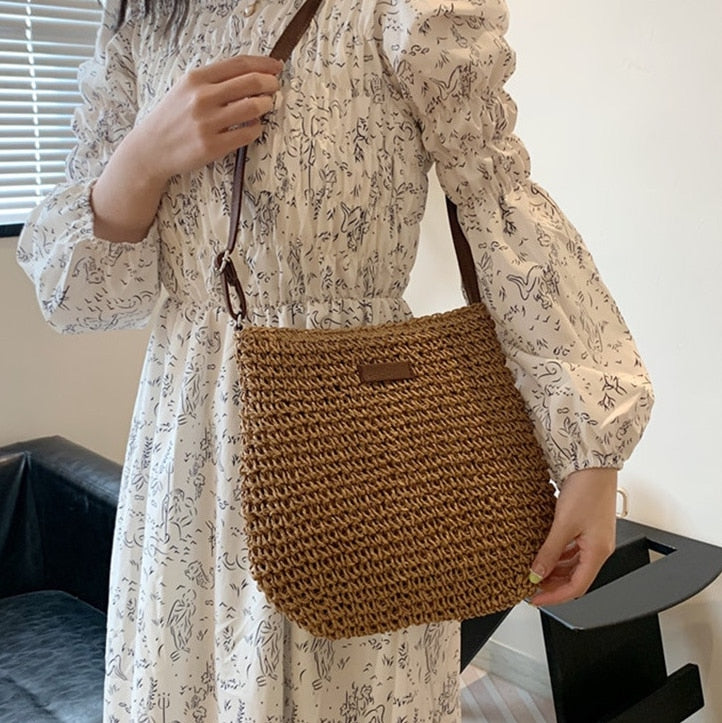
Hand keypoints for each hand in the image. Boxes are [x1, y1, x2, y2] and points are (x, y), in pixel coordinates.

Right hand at [131, 54, 283, 184]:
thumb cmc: (172, 118)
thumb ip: (214, 81)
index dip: (263, 64)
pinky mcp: (213, 146)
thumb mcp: (185, 89)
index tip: (276, 67)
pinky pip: (248, 134)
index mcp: (196, 79)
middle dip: (270, 83)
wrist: (151, 149)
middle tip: (275, 87)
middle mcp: (202, 98)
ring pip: (253, 108)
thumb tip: (251, 74)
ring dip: (266, 104)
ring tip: (266, 105)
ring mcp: (208, 123)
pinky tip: (254, 126)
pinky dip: (257, 128)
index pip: (239, 64)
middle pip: (251, 83)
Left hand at [528, 468, 617, 606]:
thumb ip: (549, 551)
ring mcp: (594, 538)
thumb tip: (536, 572)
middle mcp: (599, 548)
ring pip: (573, 564)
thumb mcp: (563, 524)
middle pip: (576, 578)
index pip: (576, 588)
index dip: (555, 597)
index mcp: (598, 552)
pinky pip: (572, 550)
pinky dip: (558, 555)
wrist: (593, 465)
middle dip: (553, 585)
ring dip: (555, 570)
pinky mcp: (588, 527)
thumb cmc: (587, 490)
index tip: (535, 599)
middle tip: (531, 586)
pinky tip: (545, 552)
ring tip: (534, 570)